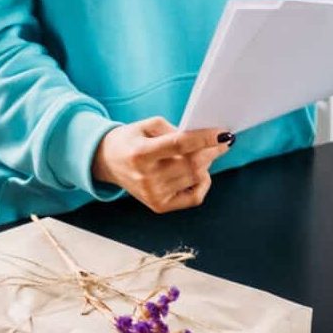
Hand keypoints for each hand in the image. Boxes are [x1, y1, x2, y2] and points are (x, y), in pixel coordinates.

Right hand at [91, 117, 233, 213]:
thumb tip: (204, 138)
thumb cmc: (131, 140)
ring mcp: (153, 195)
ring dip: (207, 164)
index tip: (224, 133)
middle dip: (212, 151)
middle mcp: (146, 177)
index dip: (204, 138)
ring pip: (195, 178)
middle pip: (191, 164)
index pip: (179, 145)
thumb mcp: (147, 125)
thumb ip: (174, 130)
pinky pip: (194, 197)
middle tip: (222, 141)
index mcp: (140, 154)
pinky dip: (203, 183)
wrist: (108, 162)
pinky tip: (199, 173)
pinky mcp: (159, 206)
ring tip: (205, 153)